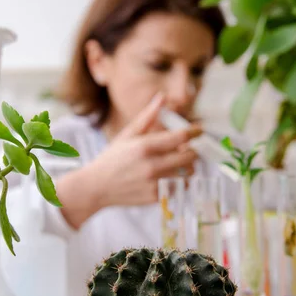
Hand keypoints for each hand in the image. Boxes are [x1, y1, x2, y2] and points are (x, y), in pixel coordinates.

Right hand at [86, 95, 200, 207]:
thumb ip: (148, 116)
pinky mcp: (156, 197)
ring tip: (180, 162)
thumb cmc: (112, 159)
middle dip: (193, 149)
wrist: (96, 187)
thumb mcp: (127, 134)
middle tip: (189, 147)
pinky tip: (171, 176)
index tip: (199, 129)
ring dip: (188, 166)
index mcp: (145, 146)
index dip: (195, 131)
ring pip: (188, 172)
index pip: (181, 136)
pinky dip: (180, 181)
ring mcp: (155, 183)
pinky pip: (180, 187)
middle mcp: (152, 165)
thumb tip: (162, 97)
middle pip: (190, 155)